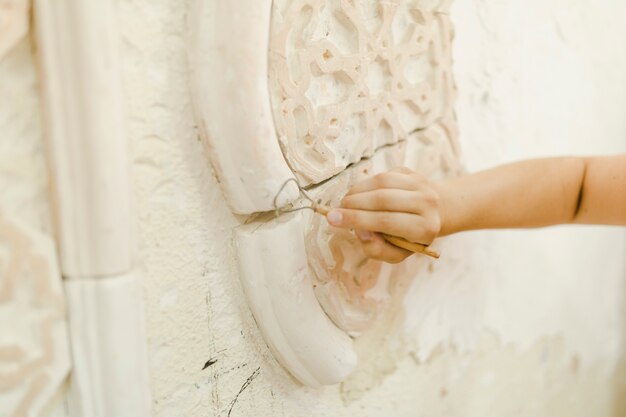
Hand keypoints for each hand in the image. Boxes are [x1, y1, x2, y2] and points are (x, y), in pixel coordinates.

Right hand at [325, 167, 441, 263]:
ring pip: (382, 182)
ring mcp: (422, 184)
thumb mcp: (395, 253)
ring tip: (344, 204)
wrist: (431, 214)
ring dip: (356, 192)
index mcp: (426, 228)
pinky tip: (356, 195)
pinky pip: (383, 175)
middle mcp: (428, 204)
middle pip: (383, 199)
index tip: (333, 220)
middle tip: (335, 211)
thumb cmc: (408, 238)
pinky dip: (364, 184)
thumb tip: (360, 232)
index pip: (387, 221)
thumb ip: (377, 249)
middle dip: (353, 205)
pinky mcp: (412, 173)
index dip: (357, 220)